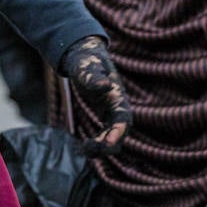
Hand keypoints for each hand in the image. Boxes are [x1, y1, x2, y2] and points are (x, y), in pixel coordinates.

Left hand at [59, 35, 131, 155]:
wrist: (83, 58)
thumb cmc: (86, 61)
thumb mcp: (87, 68)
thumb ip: (94, 77)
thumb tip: (105, 85)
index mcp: (118, 97)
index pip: (123, 119)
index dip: (118, 132)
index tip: (108, 142)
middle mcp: (118, 107)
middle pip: (120, 133)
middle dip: (109, 144)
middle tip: (90, 148)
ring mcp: (112, 113)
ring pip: (112, 137)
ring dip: (102, 147)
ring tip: (86, 148)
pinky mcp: (104, 115)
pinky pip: (105, 134)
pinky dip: (97, 142)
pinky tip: (85, 146)